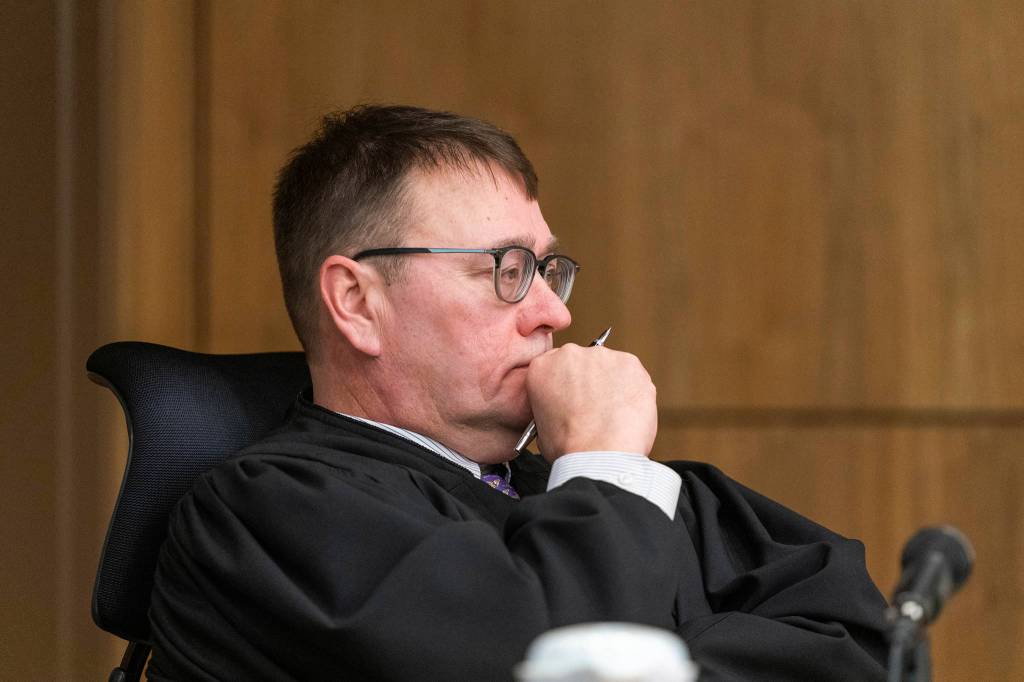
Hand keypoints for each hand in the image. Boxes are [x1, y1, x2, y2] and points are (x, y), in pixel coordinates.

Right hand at [526, 343, 657, 462]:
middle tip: (597, 408)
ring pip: (610, 367)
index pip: (556, 366)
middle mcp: (570, 355)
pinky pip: (633, 374)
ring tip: (614, 414)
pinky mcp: (629, 362)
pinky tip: (628, 411)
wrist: (598, 456)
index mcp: (542, 368)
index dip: (568, 384)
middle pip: (584, 363)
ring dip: (613, 385)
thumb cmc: (571, 448)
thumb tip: (566, 407)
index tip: (576, 396)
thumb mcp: (541, 426)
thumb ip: (552, 404)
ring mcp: (601, 356)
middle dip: (591, 382)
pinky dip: (634, 390)